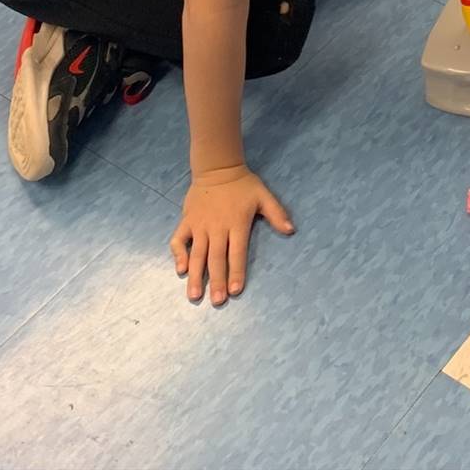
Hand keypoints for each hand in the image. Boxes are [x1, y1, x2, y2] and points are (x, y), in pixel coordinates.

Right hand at [171, 164, 291, 304]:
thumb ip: (277, 213)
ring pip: (197, 254)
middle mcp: (217, 227)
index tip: (236, 291)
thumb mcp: (263, 195)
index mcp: (237, 223)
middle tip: (217, 301)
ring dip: (195, 276)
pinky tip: (181, 270)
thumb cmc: (243, 185)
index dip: (237, 272)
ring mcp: (199, 225)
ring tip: (195, 295)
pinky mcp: (186, 221)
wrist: (217, 167)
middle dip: (216, 281)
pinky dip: (178, 254)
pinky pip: (178, 240)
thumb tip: (291, 230)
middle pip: (216, 258)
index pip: (237, 252)